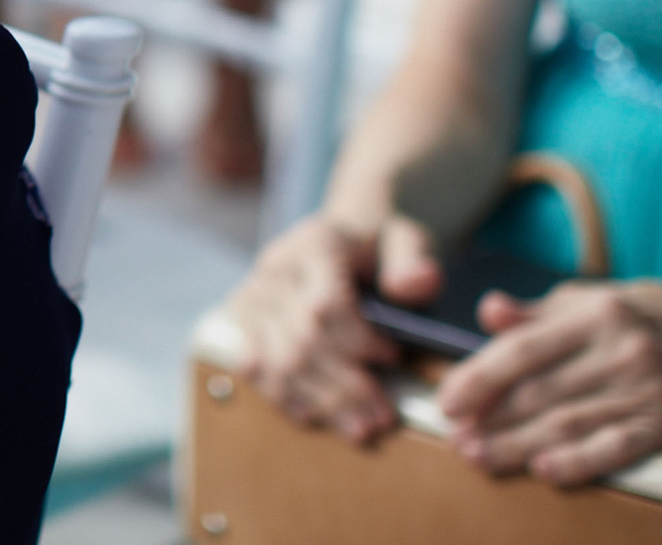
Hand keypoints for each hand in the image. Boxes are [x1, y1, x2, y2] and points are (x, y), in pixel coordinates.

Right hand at [228, 213, 438, 440]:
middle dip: (344, 386)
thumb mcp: (404, 237)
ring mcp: (253, 296)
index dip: (357, 341)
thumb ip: (411, 258)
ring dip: (319, 401)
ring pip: (277, 360)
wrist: (340, 233)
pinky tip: (313, 417)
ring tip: (359, 429)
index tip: (394, 357)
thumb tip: (417, 282)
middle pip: (301, 340)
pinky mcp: (244, 319)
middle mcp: (274, 271)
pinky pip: (255, 366)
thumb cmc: (377, 242)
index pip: (324, 304)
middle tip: (383, 416)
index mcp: (312, 246)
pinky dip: (283, 397)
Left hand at [439, 280, 661, 485]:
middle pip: (540, 392)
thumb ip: (543, 311)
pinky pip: (616, 447)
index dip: (479, 377)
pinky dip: (579, 462)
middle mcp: (620, 352)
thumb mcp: (602, 299)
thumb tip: (490, 312)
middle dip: (492, 420)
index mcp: (597, 314)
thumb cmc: (654, 319)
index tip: (448, 400)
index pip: (523, 350)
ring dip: (519, 445)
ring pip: (569, 424)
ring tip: (481, 457)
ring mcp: (646, 391)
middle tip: (457, 439)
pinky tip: (545, 471)